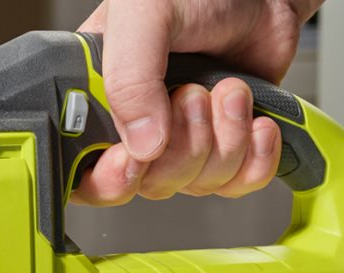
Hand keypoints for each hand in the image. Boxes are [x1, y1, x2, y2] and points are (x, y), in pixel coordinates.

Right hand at [73, 0, 319, 204]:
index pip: (86, 174)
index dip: (109, 180)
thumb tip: (143, 146)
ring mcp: (183, 144)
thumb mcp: (145, 14)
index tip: (132, 160)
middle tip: (193, 95)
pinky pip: (237, 184)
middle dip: (182, 148)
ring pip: (196, 184)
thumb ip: (129, 77)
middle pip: (149, 185)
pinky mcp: (226, 150)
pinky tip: (256, 122)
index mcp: (101, 102)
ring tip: (230, 89)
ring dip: (225, 140)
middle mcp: (139, 130)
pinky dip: (255, 158)